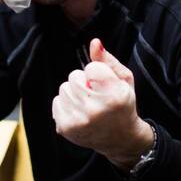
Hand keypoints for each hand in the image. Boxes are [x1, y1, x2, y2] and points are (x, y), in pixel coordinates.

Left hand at [52, 38, 153, 170]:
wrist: (120, 139)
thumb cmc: (123, 105)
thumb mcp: (123, 81)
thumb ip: (108, 61)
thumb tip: (94, 42)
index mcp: (114, 96)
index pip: (91, 67)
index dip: (98, 73)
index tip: (105, 85)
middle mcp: (95, 110)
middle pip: (74, 76)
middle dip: (84, 82)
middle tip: (96, 95)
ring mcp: (78, 121)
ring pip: (64, 88)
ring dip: (74, 92)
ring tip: (88, 104)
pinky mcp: (66, 128)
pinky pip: (57, 101)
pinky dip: (66, 104)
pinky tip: (79, 113)